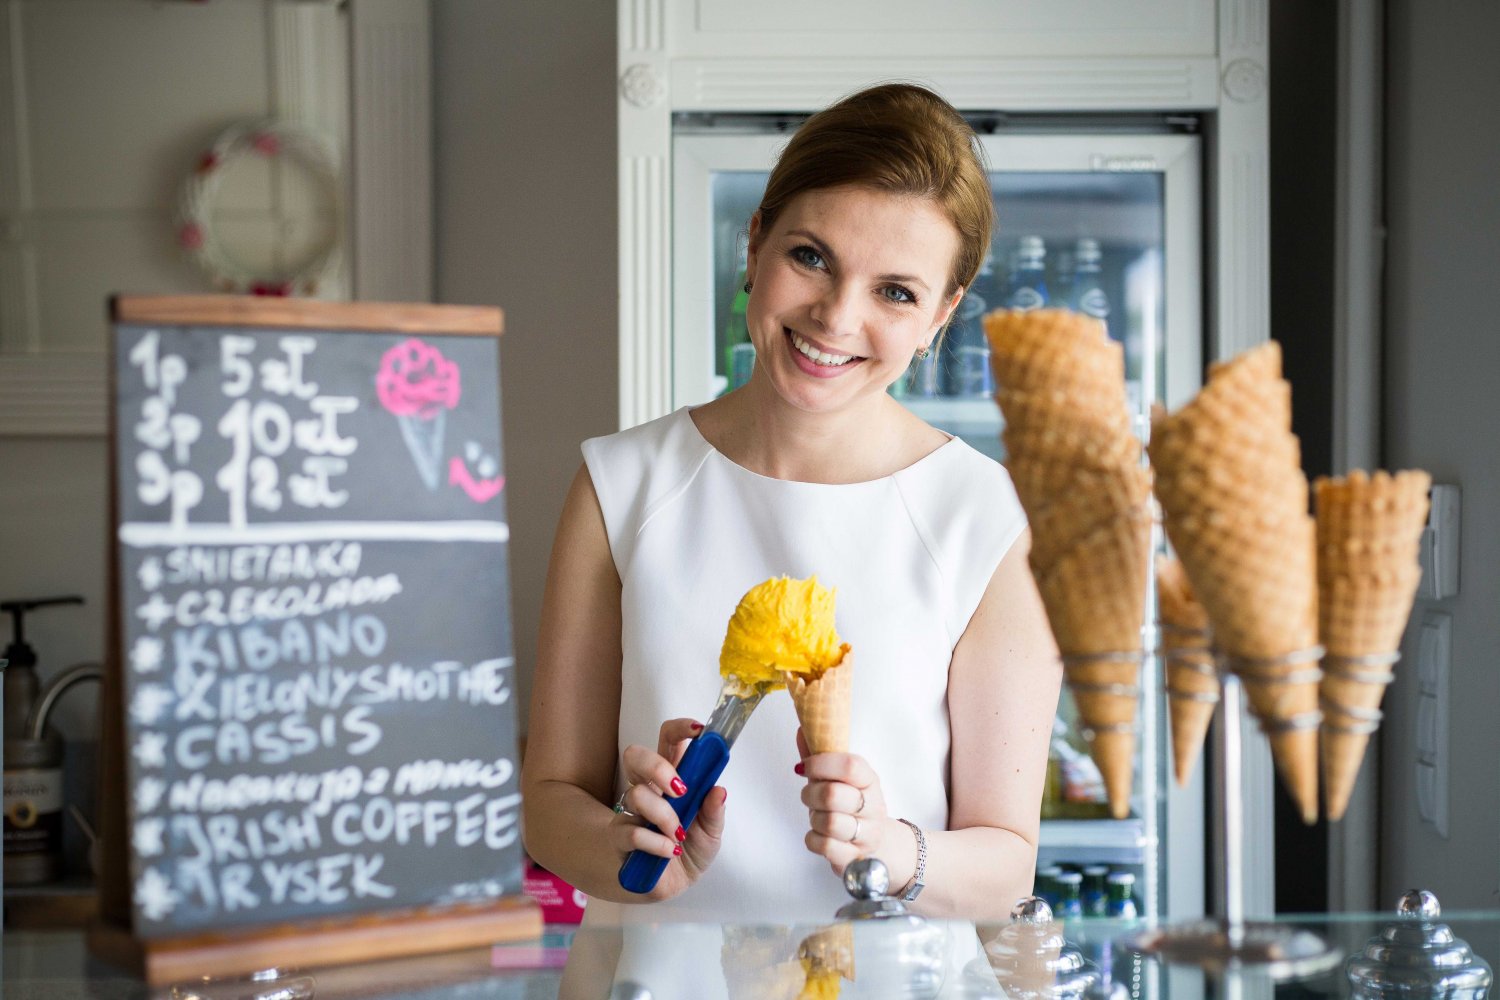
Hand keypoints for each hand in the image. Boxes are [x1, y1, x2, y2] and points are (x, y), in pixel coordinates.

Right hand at [609, 717, 727, 899]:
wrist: (670, 885)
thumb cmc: (690, 849)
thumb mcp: (711, 833)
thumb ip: (713, 812)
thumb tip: (719, 791)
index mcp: (672, 778)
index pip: (668, 741)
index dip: (679, 729)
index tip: (698, 730)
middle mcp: (648, 788)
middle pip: (635, 755)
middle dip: (657, 767)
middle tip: (680, 789)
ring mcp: (631, 811)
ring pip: (637, 795)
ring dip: (664, 816)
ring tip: (678, 835)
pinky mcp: (620, 838)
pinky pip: (633, 832)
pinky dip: (657, 843)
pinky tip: (669, 851)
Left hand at [795, 728, 888, 877]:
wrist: (878, 846)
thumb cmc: (851, 807)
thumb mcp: (839, 779)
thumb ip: (819, 755)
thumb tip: (802, 728)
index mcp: (870, 780)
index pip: (850, 765)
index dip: (822, 763)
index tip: (807, 767)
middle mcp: (873, 806)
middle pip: (833, 794)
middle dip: (811, 794)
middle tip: (809, 795)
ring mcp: (868, 834)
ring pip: (830, 822)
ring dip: (814, 818)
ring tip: (818, 817)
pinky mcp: (856, 858)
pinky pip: (824, 846)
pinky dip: (814, 839)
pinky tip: (820, 835)